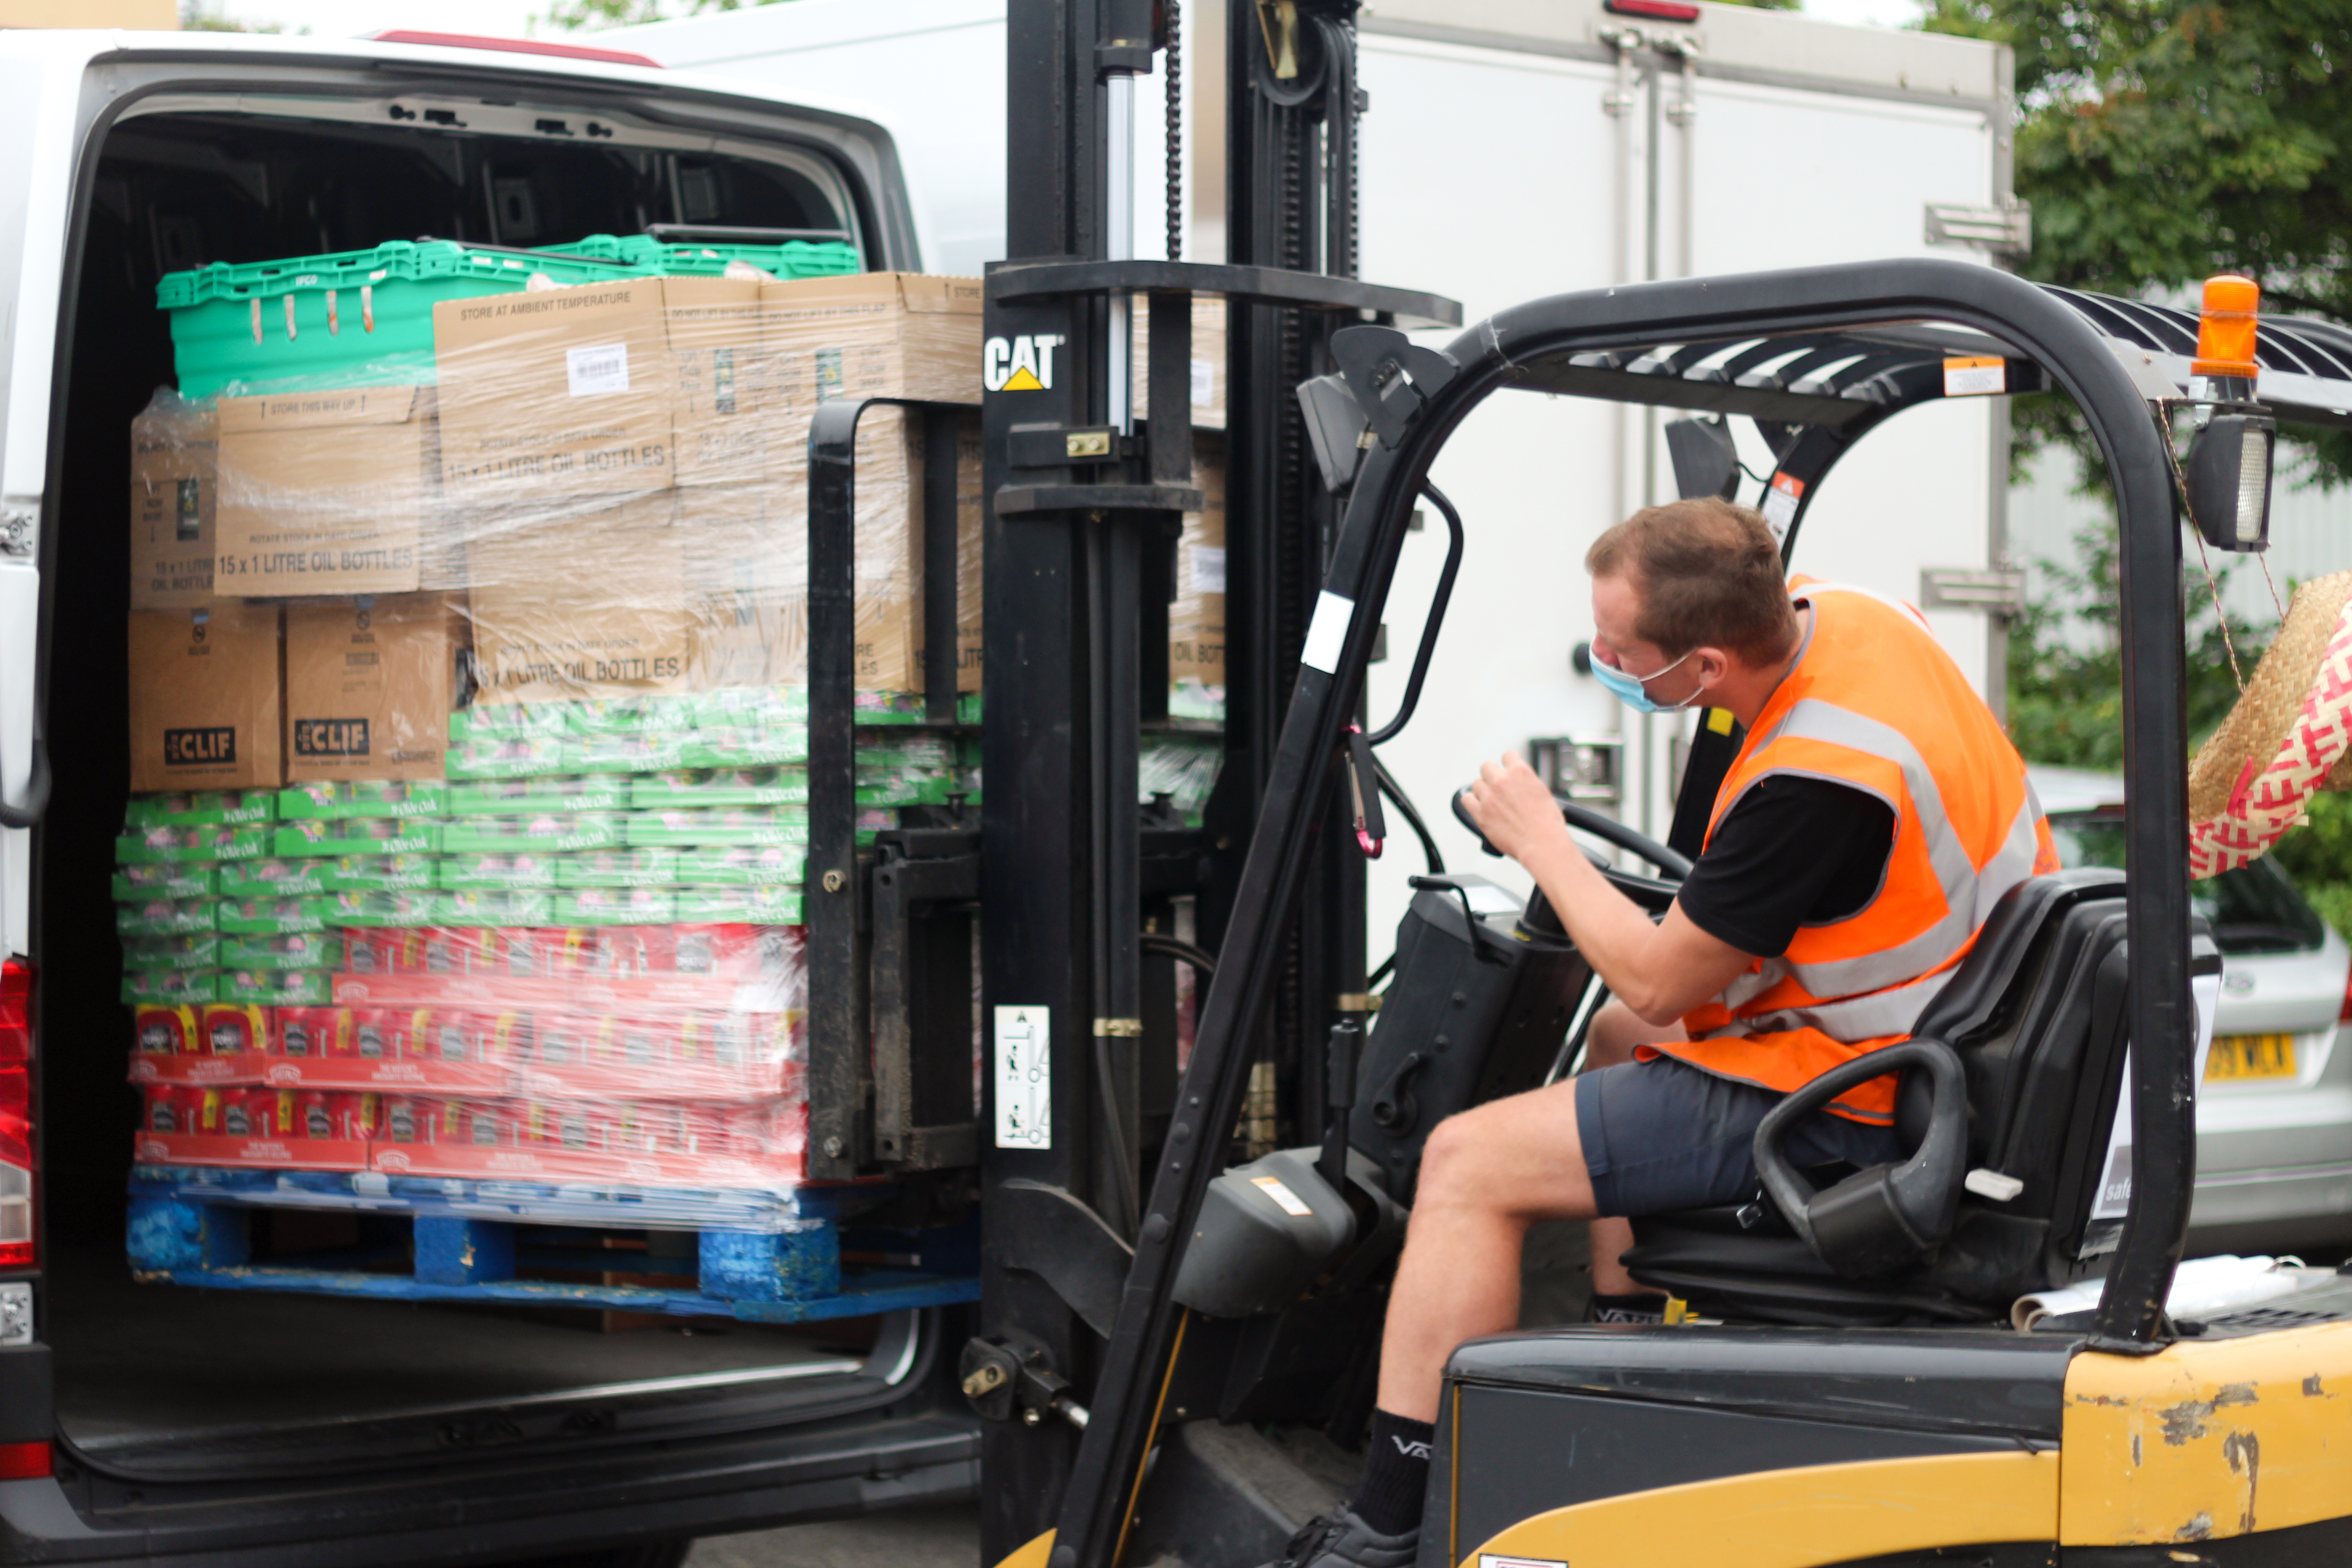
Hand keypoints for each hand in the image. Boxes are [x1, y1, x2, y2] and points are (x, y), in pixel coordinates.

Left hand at [1463, 752, 1570, 866]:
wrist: (1542, 844)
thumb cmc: (1547, 824)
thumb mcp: (1543, 793)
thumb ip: (1527, 783)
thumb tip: (1520, 783)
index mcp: (1520, 772)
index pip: (1507, 756)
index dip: (1508, 764)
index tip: (1508, 772)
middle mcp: (1502, 781)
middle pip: (1487, 767)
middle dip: (1492, 776)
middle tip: (1498, 788)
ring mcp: (1489, 796)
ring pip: (1476, 783)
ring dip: (1483, 791)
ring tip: (1491, 801)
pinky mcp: (1480, 813)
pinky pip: (1467, 800)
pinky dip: (1472, 803)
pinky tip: (1479, 807)